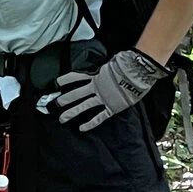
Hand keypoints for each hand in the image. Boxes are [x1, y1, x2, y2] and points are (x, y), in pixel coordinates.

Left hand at [49, 48, 165, 130]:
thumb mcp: (111, 62)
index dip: (65, 80)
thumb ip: (104, 68)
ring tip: (62, 119)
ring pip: (83, 106)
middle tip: (54, 105)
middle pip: (76, 94)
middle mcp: (96, 87)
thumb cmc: (127, 64)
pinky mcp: (112, 107)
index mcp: (96, 75)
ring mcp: (103, 98)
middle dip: (64, 100)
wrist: (138, 72)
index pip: (76, 77)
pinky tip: (81, 128)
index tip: (56, 83)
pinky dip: (90, 124)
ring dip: (72, 113)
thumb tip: (104, 67)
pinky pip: (99, 117)